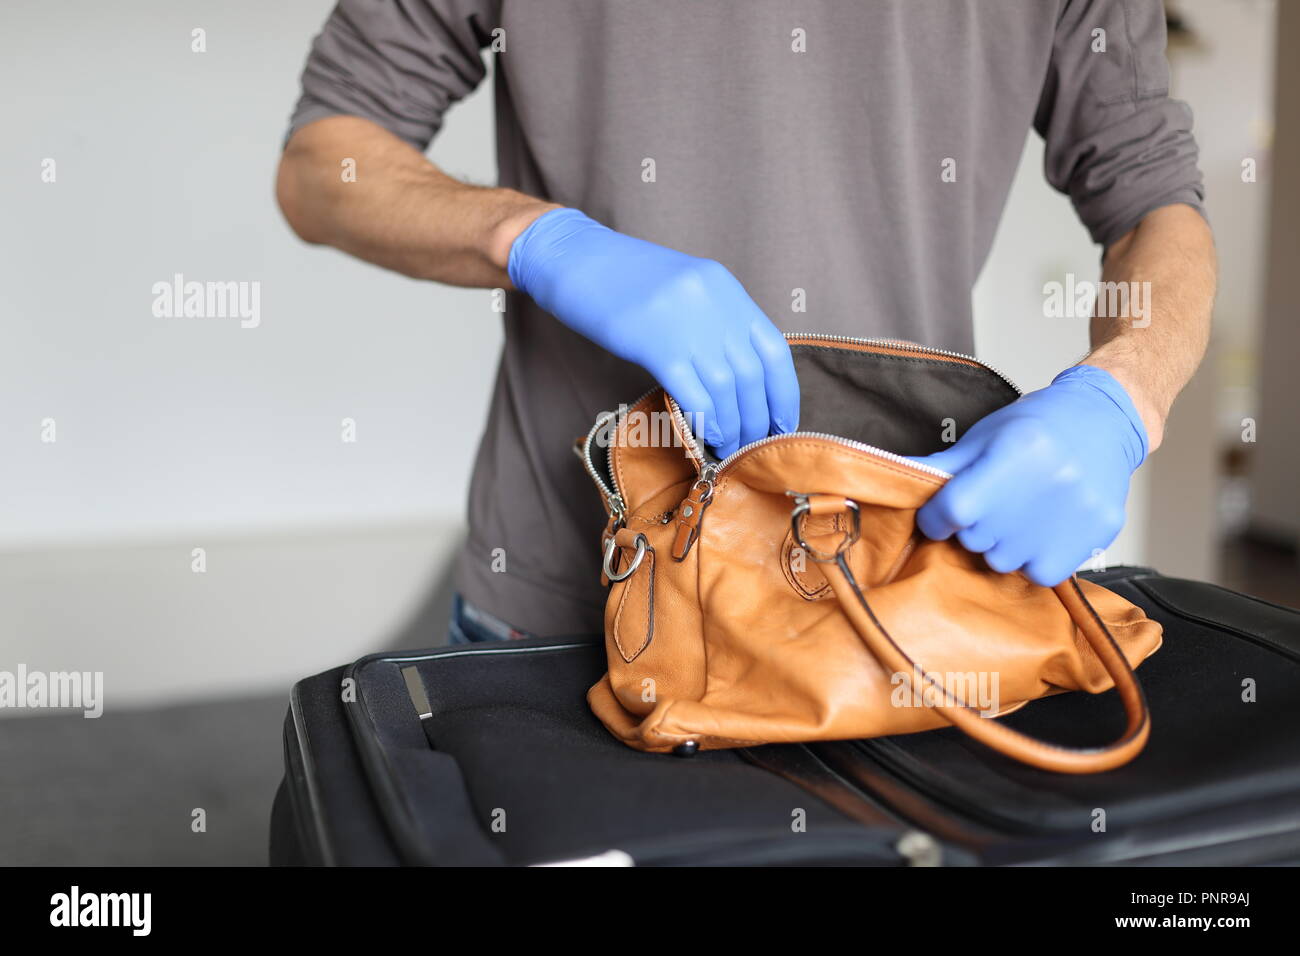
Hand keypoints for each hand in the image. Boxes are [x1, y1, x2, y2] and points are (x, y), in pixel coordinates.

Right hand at [507, 208, 798, 457]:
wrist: (573, 256)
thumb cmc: (622, 278)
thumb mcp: (683, 287)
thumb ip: (713, 320)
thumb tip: (737, 374)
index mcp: (725, 287)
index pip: (774, 349)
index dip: (784, 394)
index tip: (783, 423)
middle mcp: (714, 303)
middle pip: (753, 375)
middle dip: (759, 418)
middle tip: (755, 445)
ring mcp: (686, 323)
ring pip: (728, 389)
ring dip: (734, 426)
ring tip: (731, 448)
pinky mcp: (655, 345)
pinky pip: (693, 394)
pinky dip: (707, 422)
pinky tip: (708, 438)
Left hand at [909, 365, 1148, 586]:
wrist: (1103, 421)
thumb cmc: (1035, 427)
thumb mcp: (983, 437)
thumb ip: (940, 466)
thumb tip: (890, 478)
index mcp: (1014, 451)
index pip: (953, 509)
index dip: (937, 518)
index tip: (941, 515)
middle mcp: (1048, 483)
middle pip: (977, 539)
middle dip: (972, 528)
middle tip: (993, 503)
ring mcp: (1075, 513)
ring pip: (1005, 561)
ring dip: (1002, 545)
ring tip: (1020, 513)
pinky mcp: (1096, 535)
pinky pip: (1040, 574)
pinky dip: (1033, 560)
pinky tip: (1040, 531)